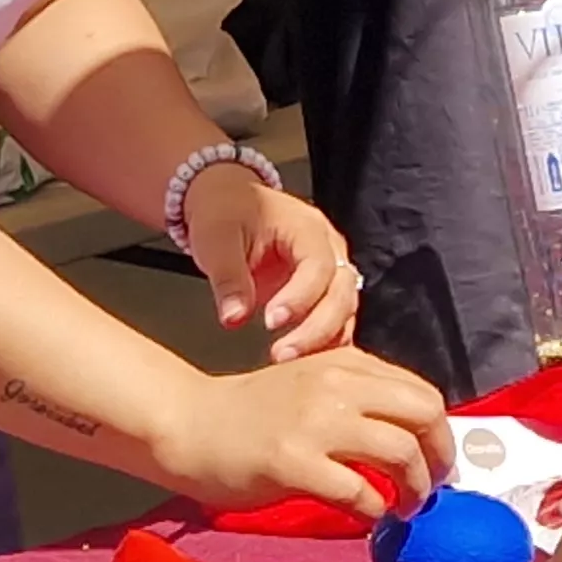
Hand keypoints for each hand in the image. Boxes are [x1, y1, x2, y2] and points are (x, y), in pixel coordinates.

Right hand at [151, 351, 453, 517]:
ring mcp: (315, 423)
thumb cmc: (251, 411)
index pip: (422, 393)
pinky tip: (368, 515)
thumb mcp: (313, 382)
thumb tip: (414, 434)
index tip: (437, 460)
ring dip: (414, 489)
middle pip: (423, 415)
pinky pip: (358, 491)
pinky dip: (374, 509)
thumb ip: (359, 396)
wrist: (189, 423)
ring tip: (406, 506)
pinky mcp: (293, 462)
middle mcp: (336, 385)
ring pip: (399, 452)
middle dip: (439, 458)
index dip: (441, 432)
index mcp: (346, 363)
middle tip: (431, 486)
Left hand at [179, 166, 361, 360]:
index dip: (300, 298)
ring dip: (323, 339)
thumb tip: (234, 319)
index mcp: (307, 228)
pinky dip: (325, 341)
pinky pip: (335, 319)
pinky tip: (303, 361)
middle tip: (282, 353)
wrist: (226, 200)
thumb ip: (228, 278)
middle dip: (317, 328)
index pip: (319, 266)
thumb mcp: (217, 238)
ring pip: (345, 309)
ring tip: (289, 359)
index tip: (271, 321)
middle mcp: (328, 248)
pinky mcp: (321, 291)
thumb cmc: (224, 211)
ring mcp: (329, 270)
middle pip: (342, 291)